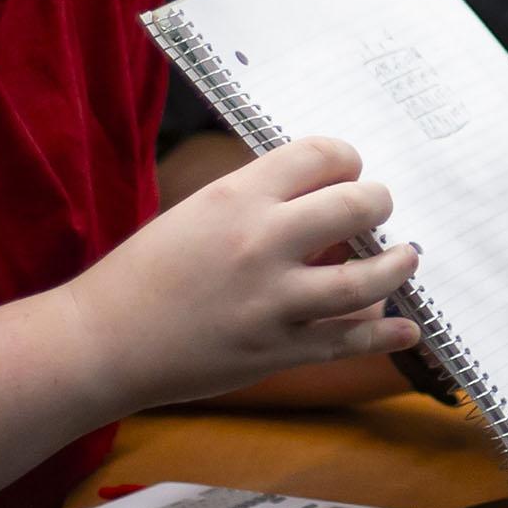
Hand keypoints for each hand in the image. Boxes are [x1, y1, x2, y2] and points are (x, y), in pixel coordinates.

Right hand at [61, 137, 422, 412]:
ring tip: (405, 257)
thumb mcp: (198, 211)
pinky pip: (348, 340)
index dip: (346, 159)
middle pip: (357, 206)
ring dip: (397, 264)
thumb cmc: (146, 272)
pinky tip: (407, 326)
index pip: (322, 155)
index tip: (348, 171)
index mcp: (237, 196)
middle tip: (378, 209)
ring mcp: (273, 302)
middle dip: (379, 203)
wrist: (100, 341)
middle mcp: (262, 243)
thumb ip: (259, 201)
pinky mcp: (276, 351)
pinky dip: (385, 333)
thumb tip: (323, 196)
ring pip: (367, 279)